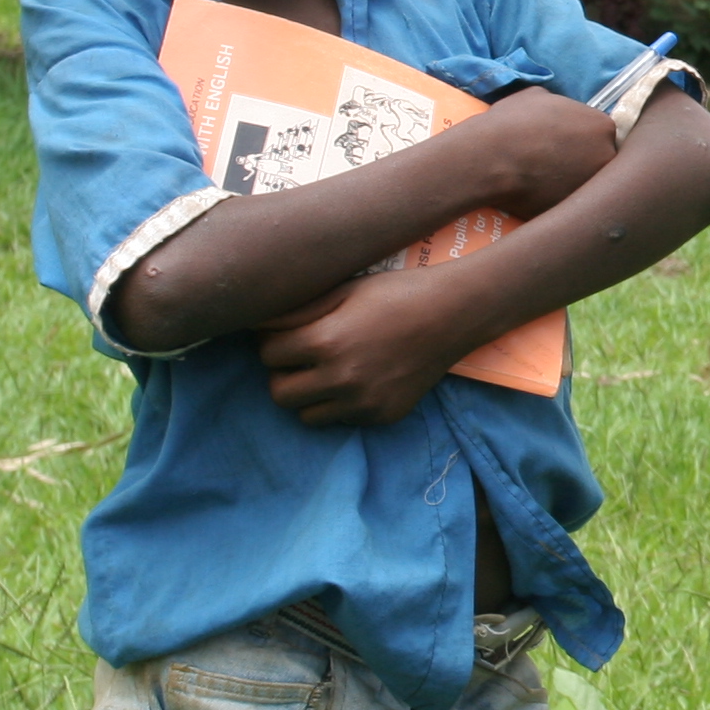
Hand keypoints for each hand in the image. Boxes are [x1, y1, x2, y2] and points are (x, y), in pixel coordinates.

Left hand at [257, 265, 478, 427]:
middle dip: (284, 373)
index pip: (268, 354)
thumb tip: (256, 324)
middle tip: (302, 358)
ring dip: (308, 395)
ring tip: (326, 373)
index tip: (289, 334)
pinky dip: (341, 404)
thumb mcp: (344, 290)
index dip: (274, 341)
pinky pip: (342, 420)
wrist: (453, 314)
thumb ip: (297, 310)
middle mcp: (341, 378)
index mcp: (325, 341)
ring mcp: (363, 403)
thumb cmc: (395, 292)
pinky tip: (358, 380)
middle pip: (279, 393)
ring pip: (306, 415)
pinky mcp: (381, 416)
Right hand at [472, 89, 617, 216]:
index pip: (601, 133)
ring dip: (571, 182)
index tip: (564, 143)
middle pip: (600, 159)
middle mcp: (606, 156)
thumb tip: (556, 108)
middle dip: (582, 161)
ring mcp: (593, 185)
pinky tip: (538, 194)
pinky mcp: (575, 209)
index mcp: (603, 126)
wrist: (491, 158)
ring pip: (587, 184)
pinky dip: (557, 199)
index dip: (582, 139)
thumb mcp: (538, 96)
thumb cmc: (513, 121)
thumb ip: (558, 103)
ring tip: (545, 180)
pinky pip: (569, 203)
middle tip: (556, 163)